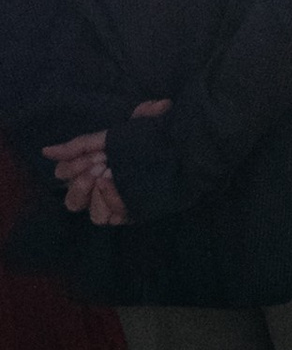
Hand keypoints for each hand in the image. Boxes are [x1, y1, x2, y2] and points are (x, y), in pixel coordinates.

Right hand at [43, 98, 169, 230]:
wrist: (187, 145)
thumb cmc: (152, 136)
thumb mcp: (118, 132)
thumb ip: (83, 143)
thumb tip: (46, 151)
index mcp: (93, 167)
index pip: (64, 174)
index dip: (70, 166)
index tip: (92, 153)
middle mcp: (101, 188)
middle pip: (72, 199)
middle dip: (79, 181)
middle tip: (99, 165)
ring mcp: (116, 203)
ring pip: (89, 212)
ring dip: (93, 194)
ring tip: (108, 175)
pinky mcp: (130, 212)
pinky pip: (110, 217)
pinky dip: (111, 201)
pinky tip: (118, 186)